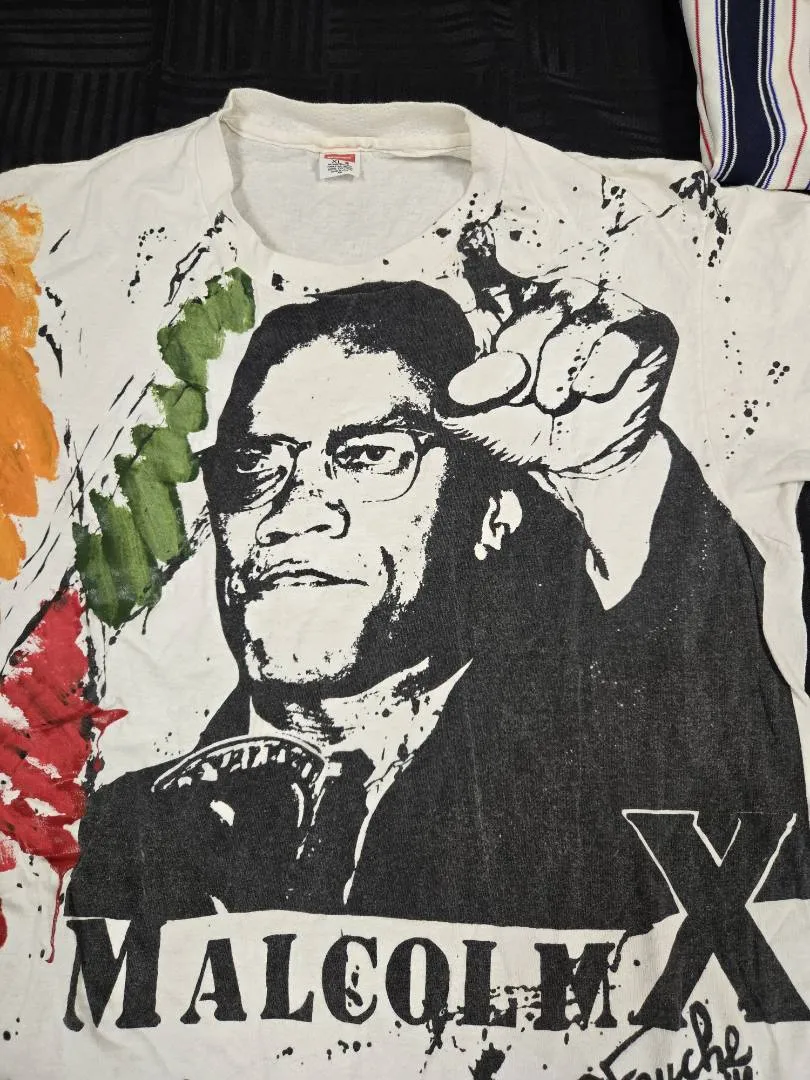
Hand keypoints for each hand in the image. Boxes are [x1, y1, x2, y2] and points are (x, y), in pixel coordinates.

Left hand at [442, 277, 677, 476]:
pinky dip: (600, 375)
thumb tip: (450, 396)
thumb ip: (466, 409)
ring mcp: (613, 308)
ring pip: (579, 329)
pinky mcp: (650, 331)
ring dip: (563, 378)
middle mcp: (571, 296)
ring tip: (565, 401)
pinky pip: (621, 341)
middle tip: (543, 403)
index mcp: (528, 308)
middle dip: (534, 374)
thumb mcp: (496, 425)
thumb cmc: (543, 430)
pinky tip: (595, 392)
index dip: (502, 368)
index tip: (508, 399)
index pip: (505, 319)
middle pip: (542, 317)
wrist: (598, 459)